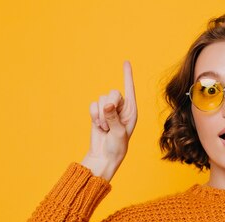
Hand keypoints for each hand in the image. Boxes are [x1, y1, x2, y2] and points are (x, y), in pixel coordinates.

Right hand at [82, 61, 136, 179]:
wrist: (104, 156)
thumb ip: (113, 117)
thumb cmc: (116, 147)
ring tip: (105, 129)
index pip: (130, 89)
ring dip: (100, 116)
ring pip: (101, 99)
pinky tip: (99, 127)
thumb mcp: (118, 133)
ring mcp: (108, 110)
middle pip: (112, 93)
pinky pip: (92, 105)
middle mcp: (121, 108)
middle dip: (109, 107)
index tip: (126, 62)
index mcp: (131, 110)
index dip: (127, 76)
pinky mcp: (97, 113)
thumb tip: (106, 104)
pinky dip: (93, 116)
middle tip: (109, 124)